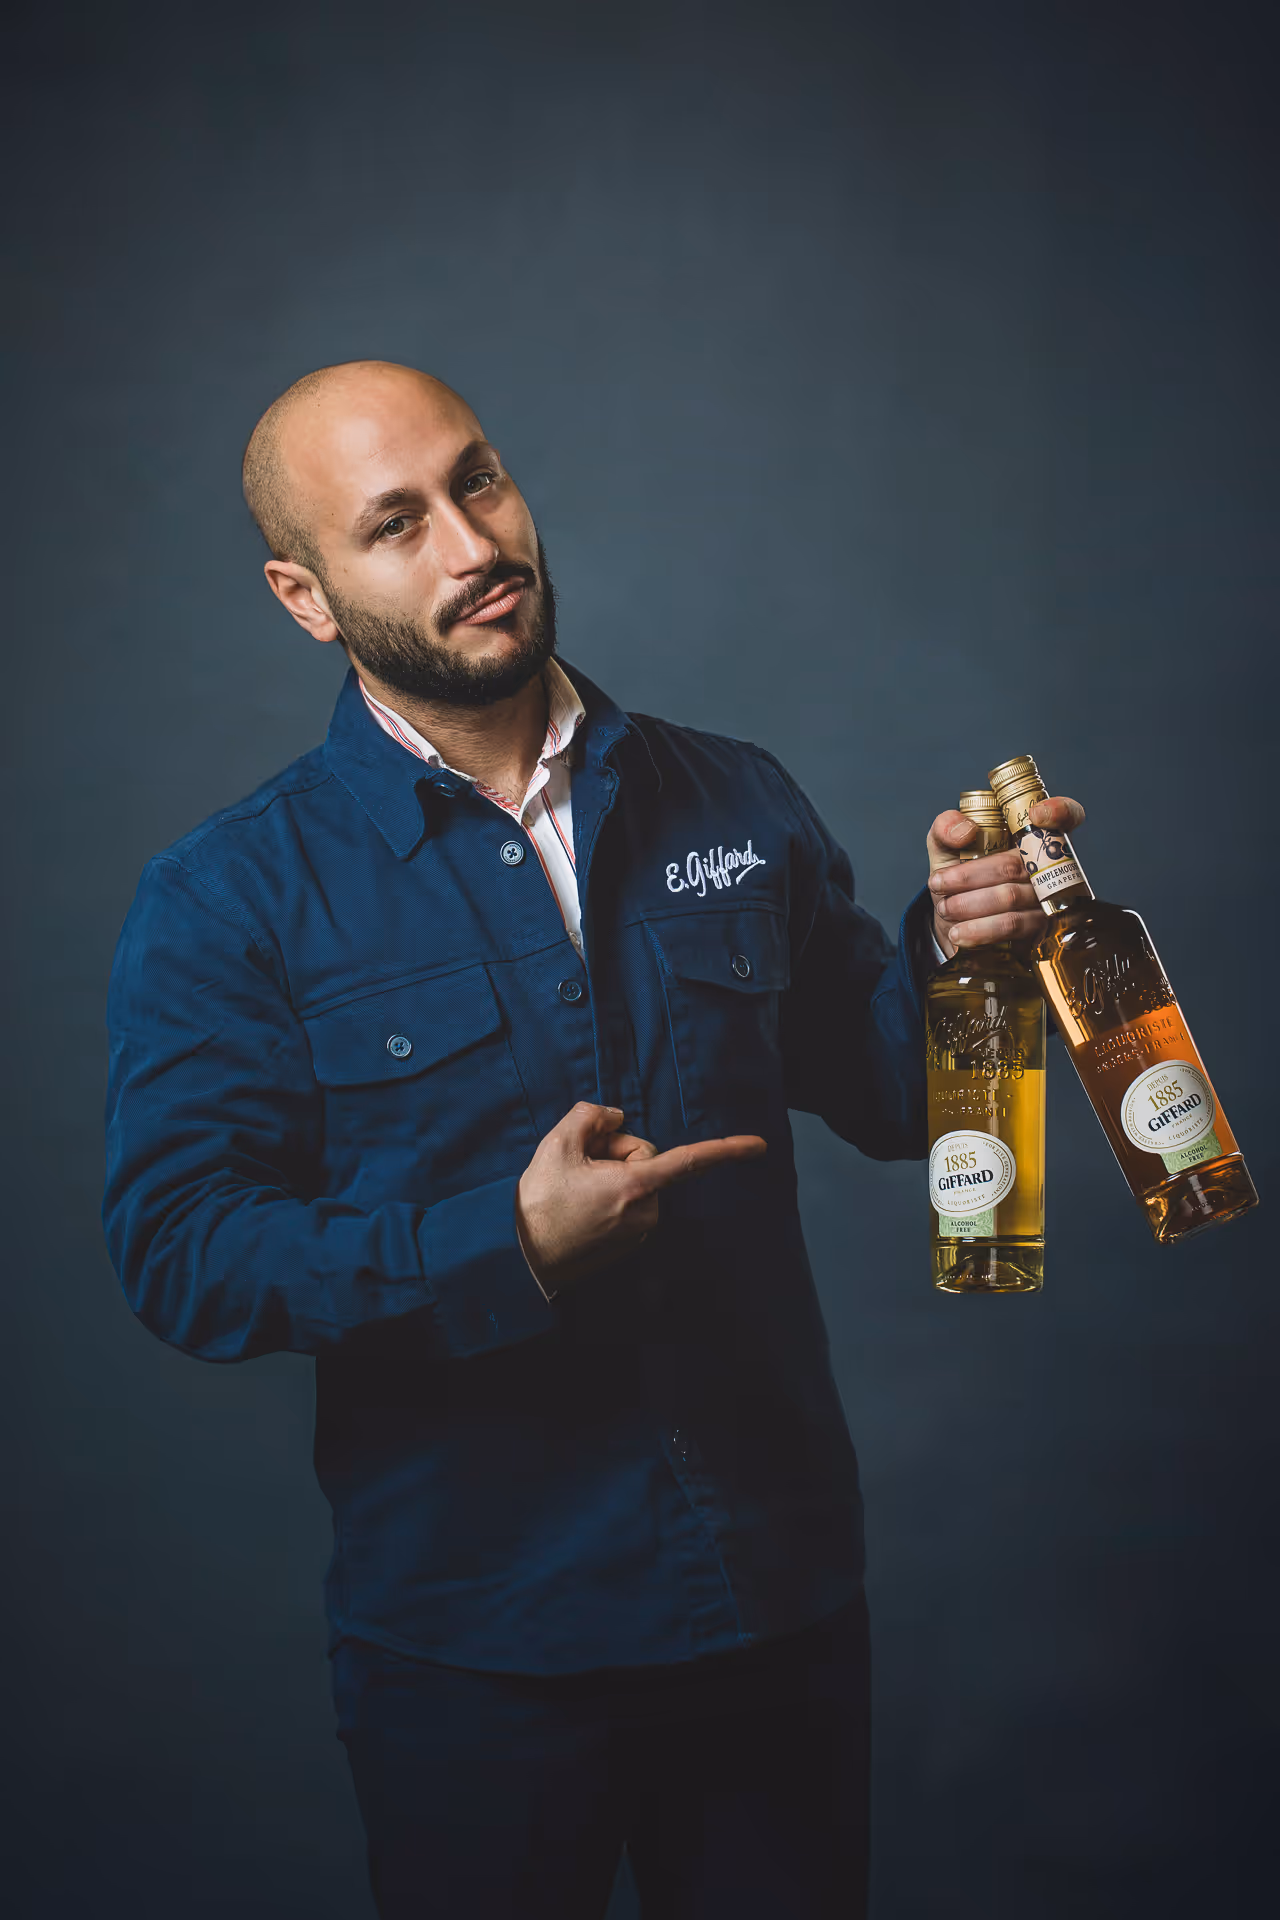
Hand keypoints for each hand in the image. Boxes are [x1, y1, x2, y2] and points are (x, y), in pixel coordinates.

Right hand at [516, 1102, 766, 1296]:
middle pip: (645, 1159)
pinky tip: (578, 1205)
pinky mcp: (629, 1243)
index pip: (689, 1160)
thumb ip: (592, 1116)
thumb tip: (616, 1116)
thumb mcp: (558, 1144)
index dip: (726, 1149)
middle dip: (615, 1153)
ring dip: (610, 1176)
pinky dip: (608, 1195)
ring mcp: (639, 1231)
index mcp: (636, 1187)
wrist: (521, 1258)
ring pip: (636, 1181)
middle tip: (579, 1166)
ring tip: (574, 1191)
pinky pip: (628, 1201)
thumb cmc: (540, 1202)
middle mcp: (646, 1212)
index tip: (760, 1145)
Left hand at [926, 796, 1085, 956]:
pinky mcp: (1041, 928)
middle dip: (969, 876)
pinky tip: (958, 933)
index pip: (1066, 816)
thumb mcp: (945, 847)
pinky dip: (980, 929)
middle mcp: (1046, 865)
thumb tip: (966, 832)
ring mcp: (1048, 898)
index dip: (1059, 810)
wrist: (955, 921)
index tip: (1037, 815)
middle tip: (938, 884)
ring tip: (944, 908)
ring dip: (969, 904)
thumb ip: (946, 827)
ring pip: (1011, 896)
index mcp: (1029, 836)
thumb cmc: (959, 875)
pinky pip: (1014, 925)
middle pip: (1015, 864)